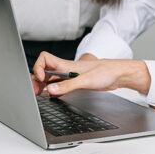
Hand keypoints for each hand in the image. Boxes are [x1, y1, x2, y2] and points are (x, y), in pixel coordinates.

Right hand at [32, 51, 151, 95]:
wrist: (119, 74)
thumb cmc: (106, 72)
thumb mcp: (85, 81)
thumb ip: (68, 85)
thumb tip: (51, 90)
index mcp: (66, 65)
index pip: (45, 59)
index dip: (39, 68)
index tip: (41, 80)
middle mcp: (66, 69)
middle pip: (44, 70)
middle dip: (37, 79)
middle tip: (35, 91)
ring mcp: (70, 76)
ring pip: (51, 78)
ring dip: (44, 85)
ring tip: (40, 94)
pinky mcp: (76, 82)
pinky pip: (60, 85)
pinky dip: (54, 90)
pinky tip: (54, 95)